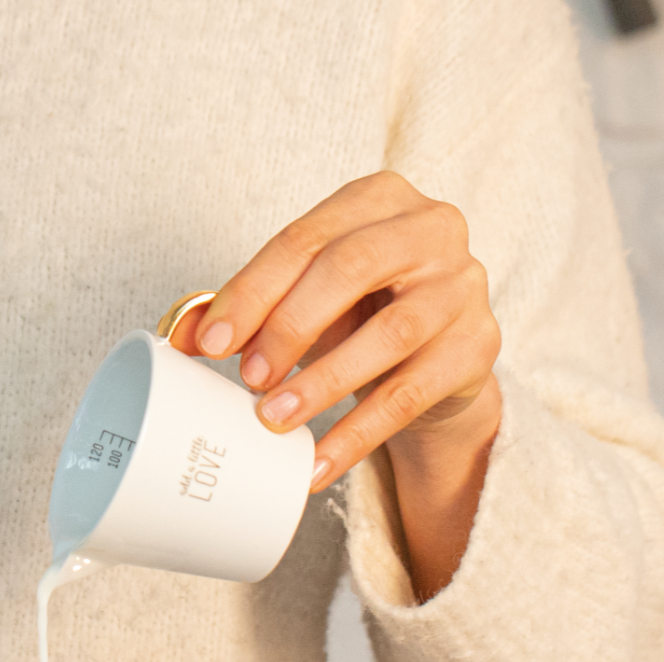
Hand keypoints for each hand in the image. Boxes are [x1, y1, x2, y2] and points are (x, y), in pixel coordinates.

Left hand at [177, 170, 502, 598]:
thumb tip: (186, 336)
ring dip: (323, 381)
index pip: (306, 237)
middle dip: (290, 326)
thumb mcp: (306, 298)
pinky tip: (318, 462)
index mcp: (379, 198)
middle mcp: (431, 228)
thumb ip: (249, 307)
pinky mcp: (477, 348)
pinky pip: (411, 395)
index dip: (253, 289)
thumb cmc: (362, 312)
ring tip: (273, 418)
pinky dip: (358, 434)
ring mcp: (463, 287)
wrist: (440, 358)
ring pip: (391, 332)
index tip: (213, 342)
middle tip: (248, 378)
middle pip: (351, 268)